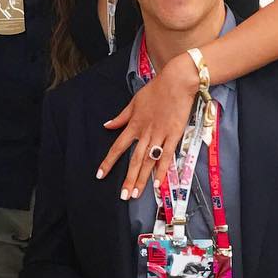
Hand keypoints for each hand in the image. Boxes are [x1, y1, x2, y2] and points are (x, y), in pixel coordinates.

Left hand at [97, 53, 197, 198]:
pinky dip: (162, 170)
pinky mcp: (175, 135)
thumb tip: (107, 125)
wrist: (177, 81)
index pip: (118, 147)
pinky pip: (167, 156)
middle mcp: (145, 133)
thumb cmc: (156, 89)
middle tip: (123, 196)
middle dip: (128, 179)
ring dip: (142, 179)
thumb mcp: (134, 102)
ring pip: (148, 161)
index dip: (108, 162)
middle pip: (134, 160)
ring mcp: (160, 135)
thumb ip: (121, 117)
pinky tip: (158, 183)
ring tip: (137, 194)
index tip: (100, 174)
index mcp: (134, 125)